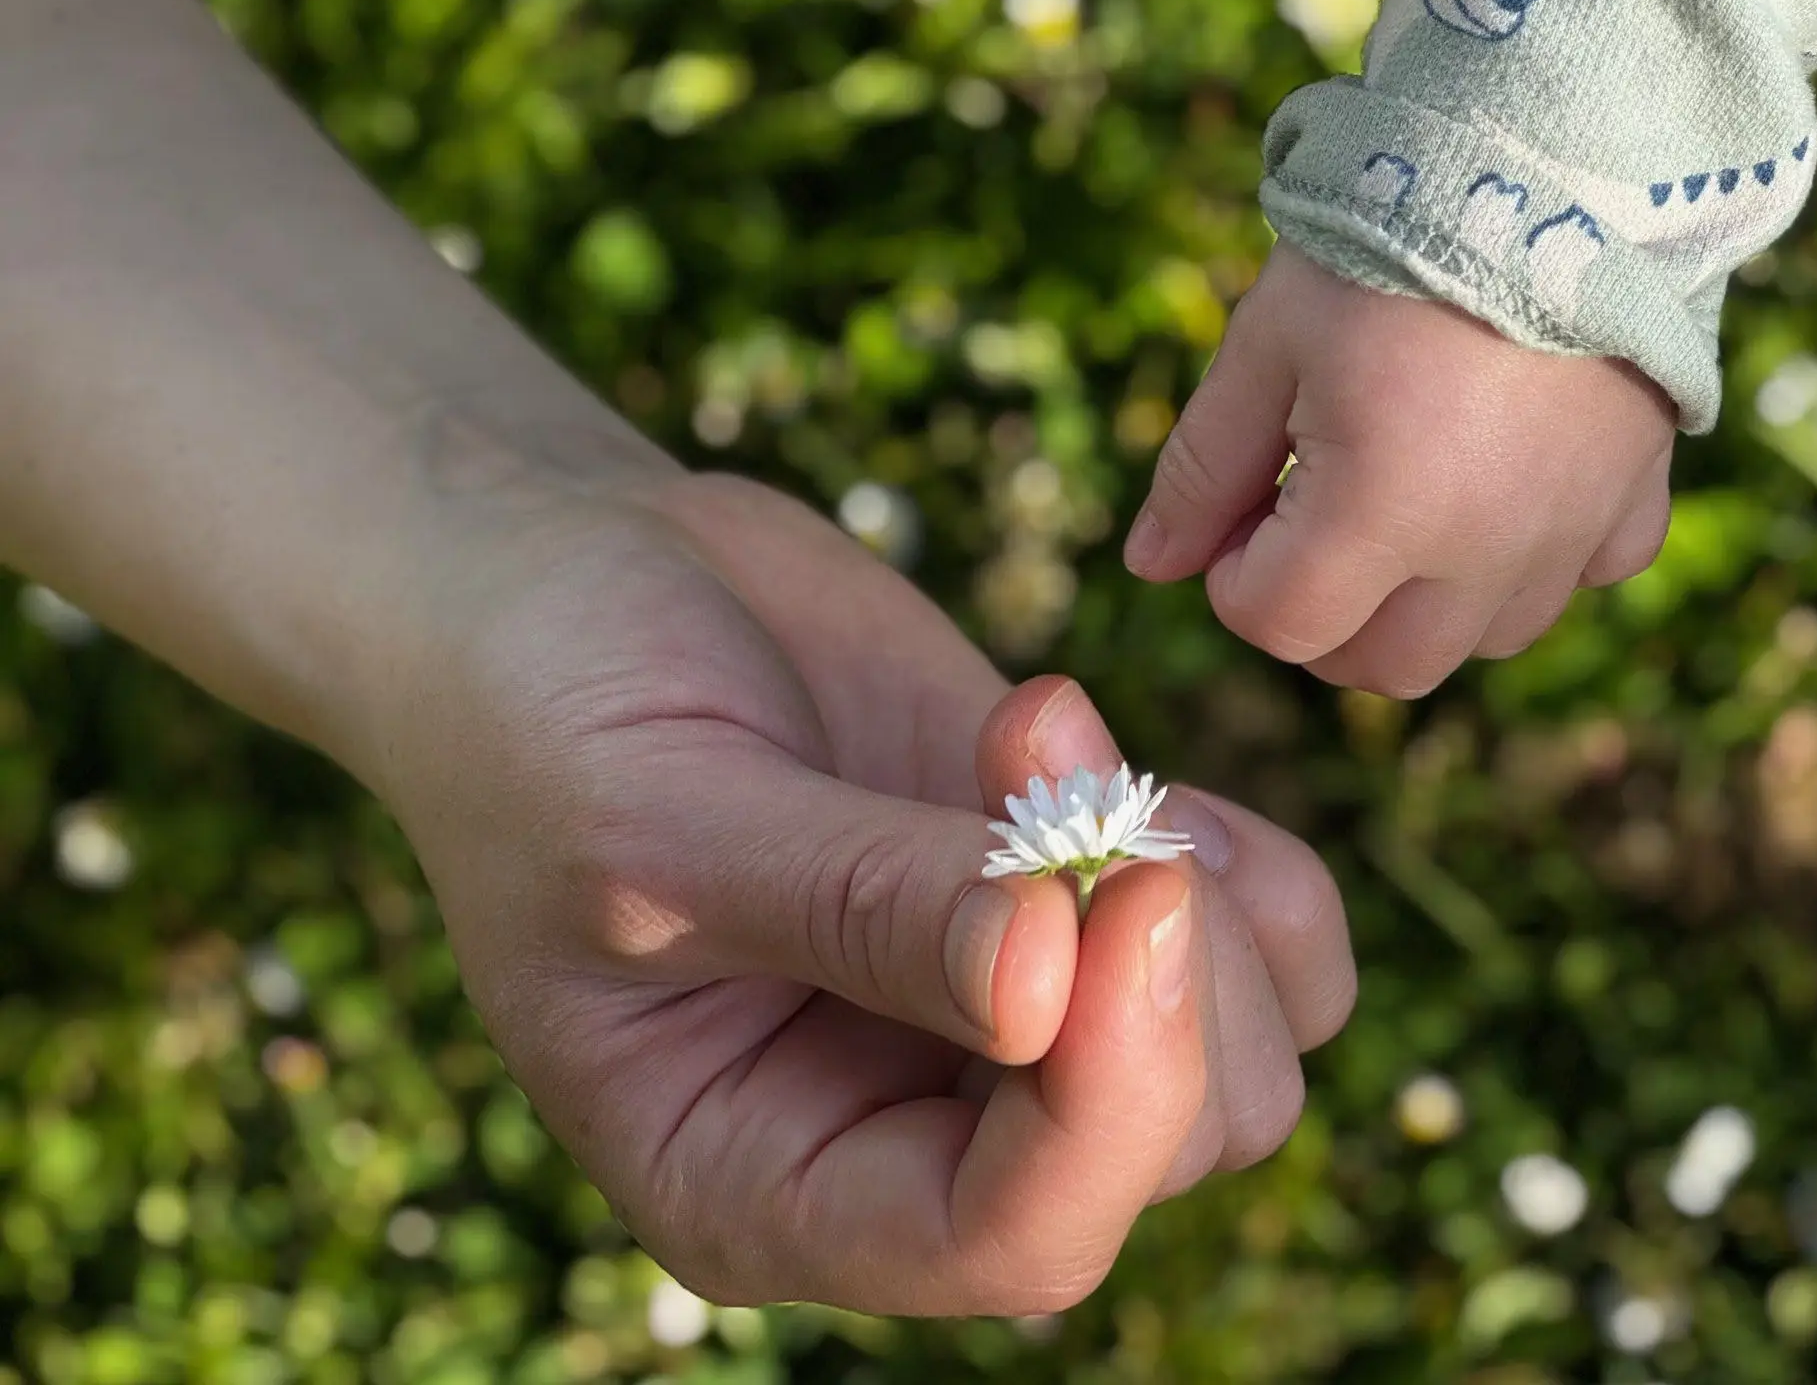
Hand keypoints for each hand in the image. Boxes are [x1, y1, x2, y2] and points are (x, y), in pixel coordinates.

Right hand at [373, 470, 1354, 1314]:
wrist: (573, 584)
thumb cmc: (548, 719)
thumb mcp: (658, 824)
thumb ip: (862, 907)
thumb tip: (1056, 983)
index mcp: (771, 1182)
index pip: (1011, 1237)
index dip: (1109, 1096)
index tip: (1126, 886)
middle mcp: (910, 1132)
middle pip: (1162, 1148)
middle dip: (1148, 955)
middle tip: (1032, 746)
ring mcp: (1006, 1023)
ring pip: (1241, 1061)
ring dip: (1193, 888)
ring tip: (1035, 725)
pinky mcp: (1067, 906)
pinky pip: (1261, 951)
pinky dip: (1234, 856)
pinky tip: (1092, 749)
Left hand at [1124, 244, 1676, 696]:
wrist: (1559, 151)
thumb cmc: (1387, 241)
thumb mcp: (1266, 346)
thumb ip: (1202, 469)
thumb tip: (1152, 565)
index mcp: (1385, 512)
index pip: (1280, 624)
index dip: (1234, 577)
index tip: (1242, 505)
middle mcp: (1487, 548)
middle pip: (1382, 666)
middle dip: (1321, 616)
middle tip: (1305, 519)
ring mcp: (1573, 527)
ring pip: (1482, 641)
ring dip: (1422, 603)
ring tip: (1400, 500)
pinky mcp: (1635, 489)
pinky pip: (1584, 576)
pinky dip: (1532, 559)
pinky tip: (1501, 483)